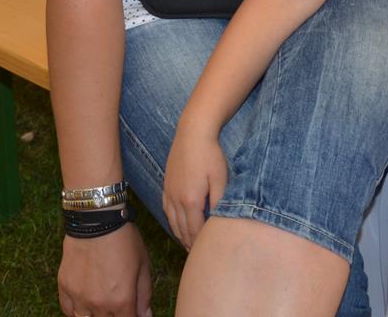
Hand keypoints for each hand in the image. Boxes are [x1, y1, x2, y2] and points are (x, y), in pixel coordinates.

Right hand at [57, 225, 151, 316]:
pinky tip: (84, 303)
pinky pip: (68, 310)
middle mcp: (99, 304)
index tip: (132, 311)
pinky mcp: (65, 287)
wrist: (97, 220)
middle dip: (114, 315)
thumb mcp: (143, 266)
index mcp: (122, 301)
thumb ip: (144, 295)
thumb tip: (146, 316)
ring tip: (101, 306)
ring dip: (94, 315)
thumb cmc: (124, 240)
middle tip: (117, 303)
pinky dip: (76, 310)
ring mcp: (79, 297)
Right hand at [162, 126, 226, 247]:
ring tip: (188, 244)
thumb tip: (220, 221)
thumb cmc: (211, 155)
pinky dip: (172, 222)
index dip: (200, 244)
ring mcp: (169, 192)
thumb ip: (220, 202)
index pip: (195, 230)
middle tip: (197, 255)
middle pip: (182, 229)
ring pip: (172, 221)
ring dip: (180, 235)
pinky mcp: (166, 185)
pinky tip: (177, 224)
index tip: (206, 253)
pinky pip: (166, 210)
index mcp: (191, 201)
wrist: (193, 133)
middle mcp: (176, 200)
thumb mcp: (221, 179)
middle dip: (189, 243)